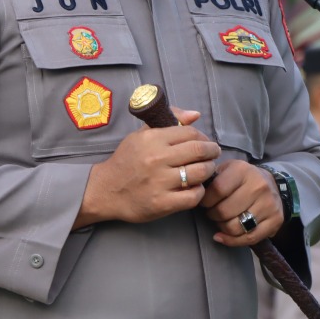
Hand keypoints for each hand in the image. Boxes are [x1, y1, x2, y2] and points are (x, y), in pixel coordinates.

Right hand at [76, 108, 219, 227]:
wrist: (106, 190)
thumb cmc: (127, 160)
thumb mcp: (141, 135)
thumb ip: (169, 121)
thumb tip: (195, 115)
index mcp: (152, 139)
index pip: (190, 133)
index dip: (203, 136)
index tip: (205, 142)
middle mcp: (156, 159)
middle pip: (199, 151)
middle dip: (212, 151)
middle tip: (213, 154)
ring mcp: (159, 182)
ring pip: (200, 173)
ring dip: (208, 170)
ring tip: (205, 170)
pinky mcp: (162, 203)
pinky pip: (193, 196)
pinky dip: (200, 191)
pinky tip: (195, 188)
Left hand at [201, 161, 283, 246]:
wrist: (273, 185)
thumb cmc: (242, 179)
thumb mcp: (228, 169)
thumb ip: (212, 177)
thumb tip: (196, 192)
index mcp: (243, 170)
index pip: (217, 190)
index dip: (205, 200)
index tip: (204, 202)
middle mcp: (258, 186)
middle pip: (225, 211)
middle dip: (213, 215)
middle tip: (212, 213)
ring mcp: (269, 205)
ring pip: (235, 227)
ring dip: (222, 228)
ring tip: (220, 221)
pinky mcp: (275, 221)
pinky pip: (249, 238)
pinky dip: (231, 241)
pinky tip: (221, 237)